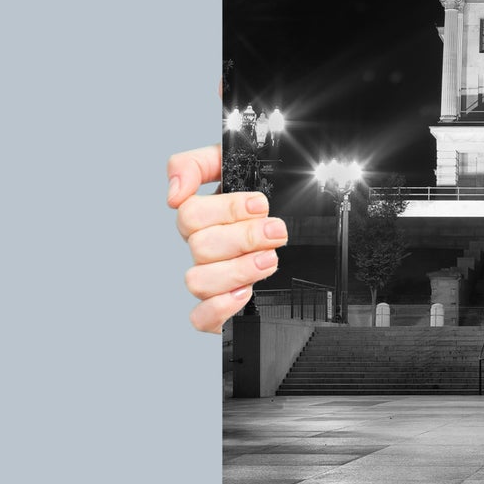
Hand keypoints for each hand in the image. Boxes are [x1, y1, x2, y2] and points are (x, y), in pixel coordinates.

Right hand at [167, 143, 288, 332]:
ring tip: (270, 259)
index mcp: (204, 216)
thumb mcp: (243, 164)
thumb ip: (199, 164)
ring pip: (198, 282)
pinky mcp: (223, 309)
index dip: (228, 210)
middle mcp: (204, 249)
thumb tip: (174, 192)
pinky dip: (220, 308)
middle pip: (200, 247)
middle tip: (276, 231)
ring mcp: (212, 279)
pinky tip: (246, 293)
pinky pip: (201, 319)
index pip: (190, 214)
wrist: (309, 226)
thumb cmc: (272, 195)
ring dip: (237, 270)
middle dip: (244, 237)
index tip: (261, 205)